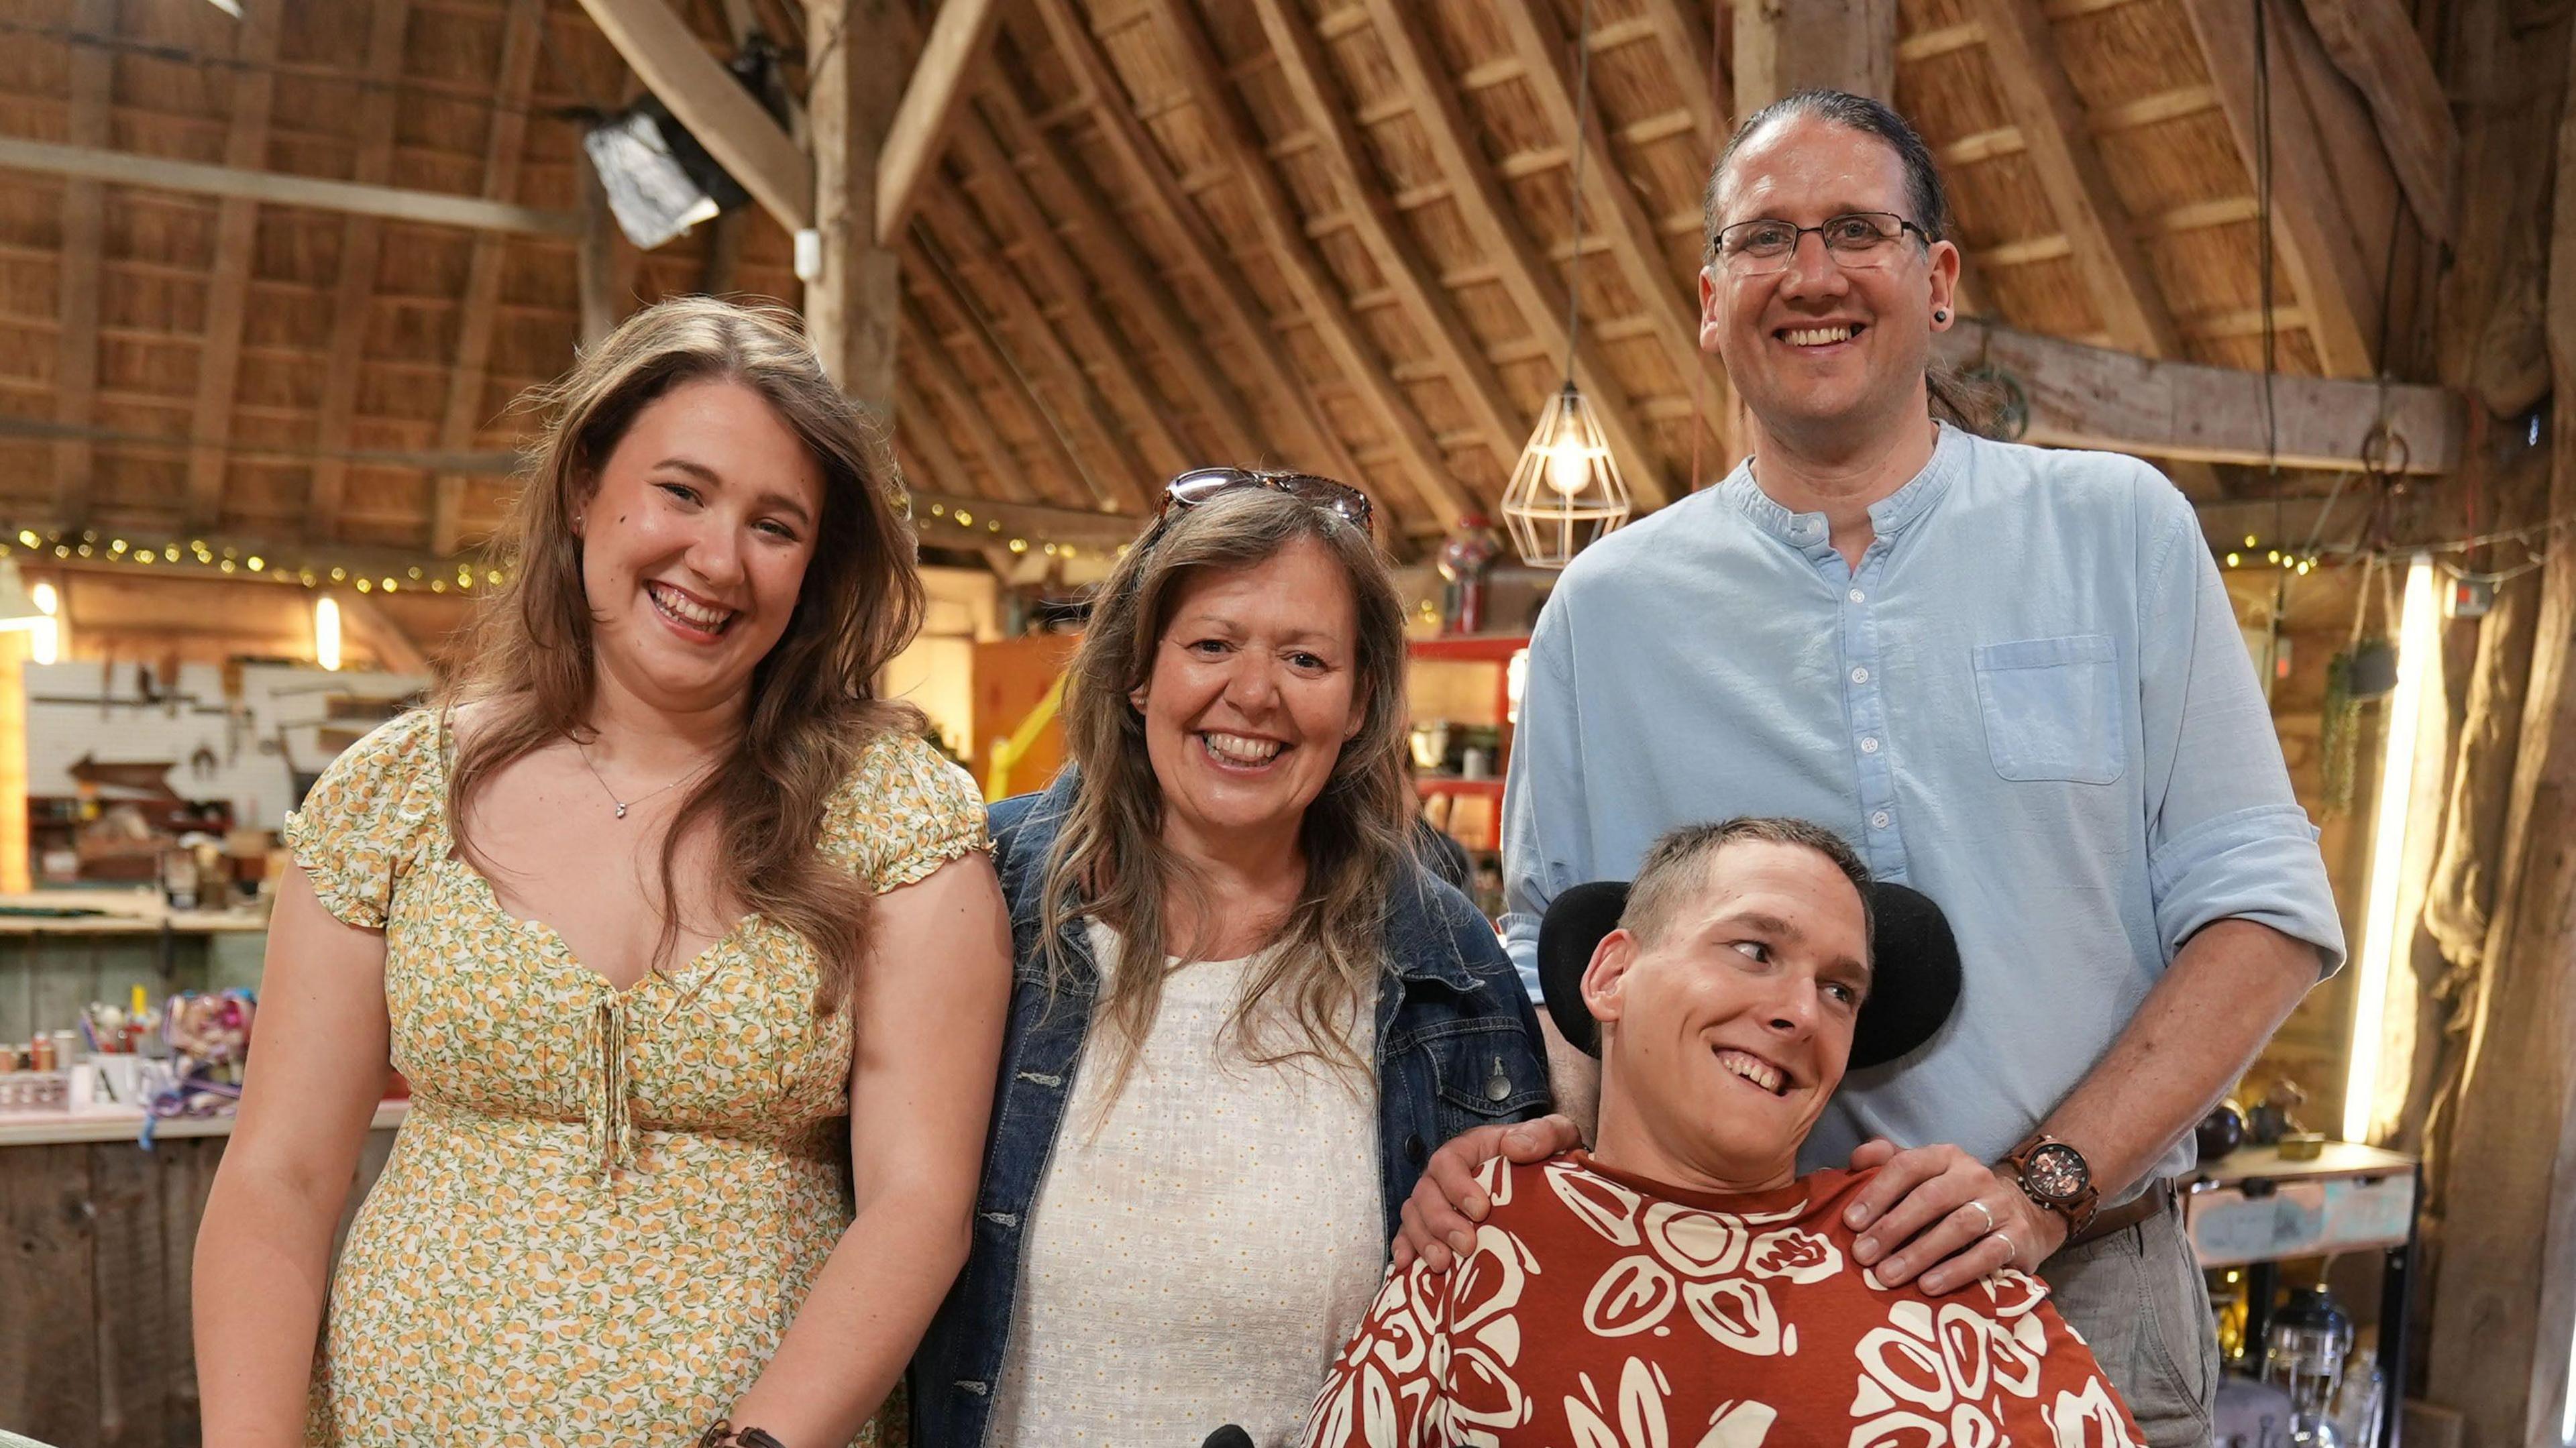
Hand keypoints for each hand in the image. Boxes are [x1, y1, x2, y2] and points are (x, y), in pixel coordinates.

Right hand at [1392, 1115, 1582, 1271]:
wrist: (1549, 1182)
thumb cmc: (1549, 1158)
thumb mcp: (1556, 1136)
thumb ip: (1542, 1134)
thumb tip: (1514, 1148)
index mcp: (1470, 1148)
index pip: (1448, 1161)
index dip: (1457, 1186)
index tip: (1482, 1210)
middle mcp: (1446, 1174)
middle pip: (1425, 1193)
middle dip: (1441, 1221)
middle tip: (1466, 1245)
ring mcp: (1437, 1200)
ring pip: (1414, 1216)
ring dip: (1424, 1240)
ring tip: (1442, 1265)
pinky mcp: (1435, 1226)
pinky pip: (1408, 1235)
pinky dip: (1405, 1249)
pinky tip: (1407, 1267)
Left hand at [1841, 1138, 2068, 1293]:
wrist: (2025, 1215)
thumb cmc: (1956, 1199)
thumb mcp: (1925, 1175)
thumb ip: (1889, 1163)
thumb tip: (1856, 1159)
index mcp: (1945, 1157)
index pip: (1907, 1166)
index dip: (1877, 1192)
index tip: (1850, 1222)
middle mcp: (1974, 1175)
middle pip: (1930, 1198)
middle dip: (1892, 1227)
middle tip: (1863, 1255)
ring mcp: (2000, 1206)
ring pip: (1958, 1226)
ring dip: (1919, 1253)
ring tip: (1888, 1275)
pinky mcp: (2018, 1237)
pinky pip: (1987, 1254)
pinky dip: (1956, 1271)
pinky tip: (1929, 1286)